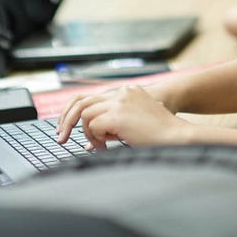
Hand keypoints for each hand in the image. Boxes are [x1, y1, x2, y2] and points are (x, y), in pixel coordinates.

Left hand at [57, 85, 188, 149]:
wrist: (175, 134)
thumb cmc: (159, 132)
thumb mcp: (135, 121)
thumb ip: (114, 124)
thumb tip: (92, 140)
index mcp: (126, 92)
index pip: (90, 96)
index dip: (73, 111)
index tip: (65, 127)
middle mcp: (121, 93)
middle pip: (81, 102)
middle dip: (67, 121)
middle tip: (61, 138)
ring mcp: (119, 102)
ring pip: (86, 115)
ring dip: (88, 133)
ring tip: (101, 145)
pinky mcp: (116, 115)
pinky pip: (93, 126)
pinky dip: (96, 138)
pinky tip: (109, 144)